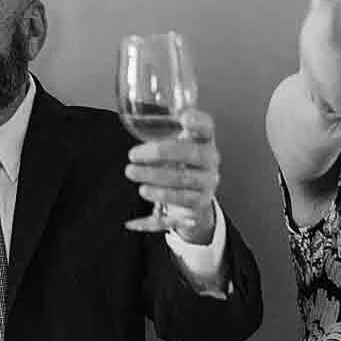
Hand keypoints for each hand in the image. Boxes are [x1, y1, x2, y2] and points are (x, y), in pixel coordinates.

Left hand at [124, 108, 219, 243]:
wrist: (197, 200)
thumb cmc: (182, 166)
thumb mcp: (178, 146)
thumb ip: (164, 131)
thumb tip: (135, 117)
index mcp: (204, 143)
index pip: (207, 129)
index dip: (198, 122)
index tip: (184, 118)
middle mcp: (209, 165)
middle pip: (192, 155)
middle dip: (160, 154)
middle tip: (133, 155)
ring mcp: (205, 189)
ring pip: (183, 188)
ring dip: (155, 183)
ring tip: (133, 175)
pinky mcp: (194, 211)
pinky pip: (172, 218)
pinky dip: (149, 222)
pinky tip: (130, 222)